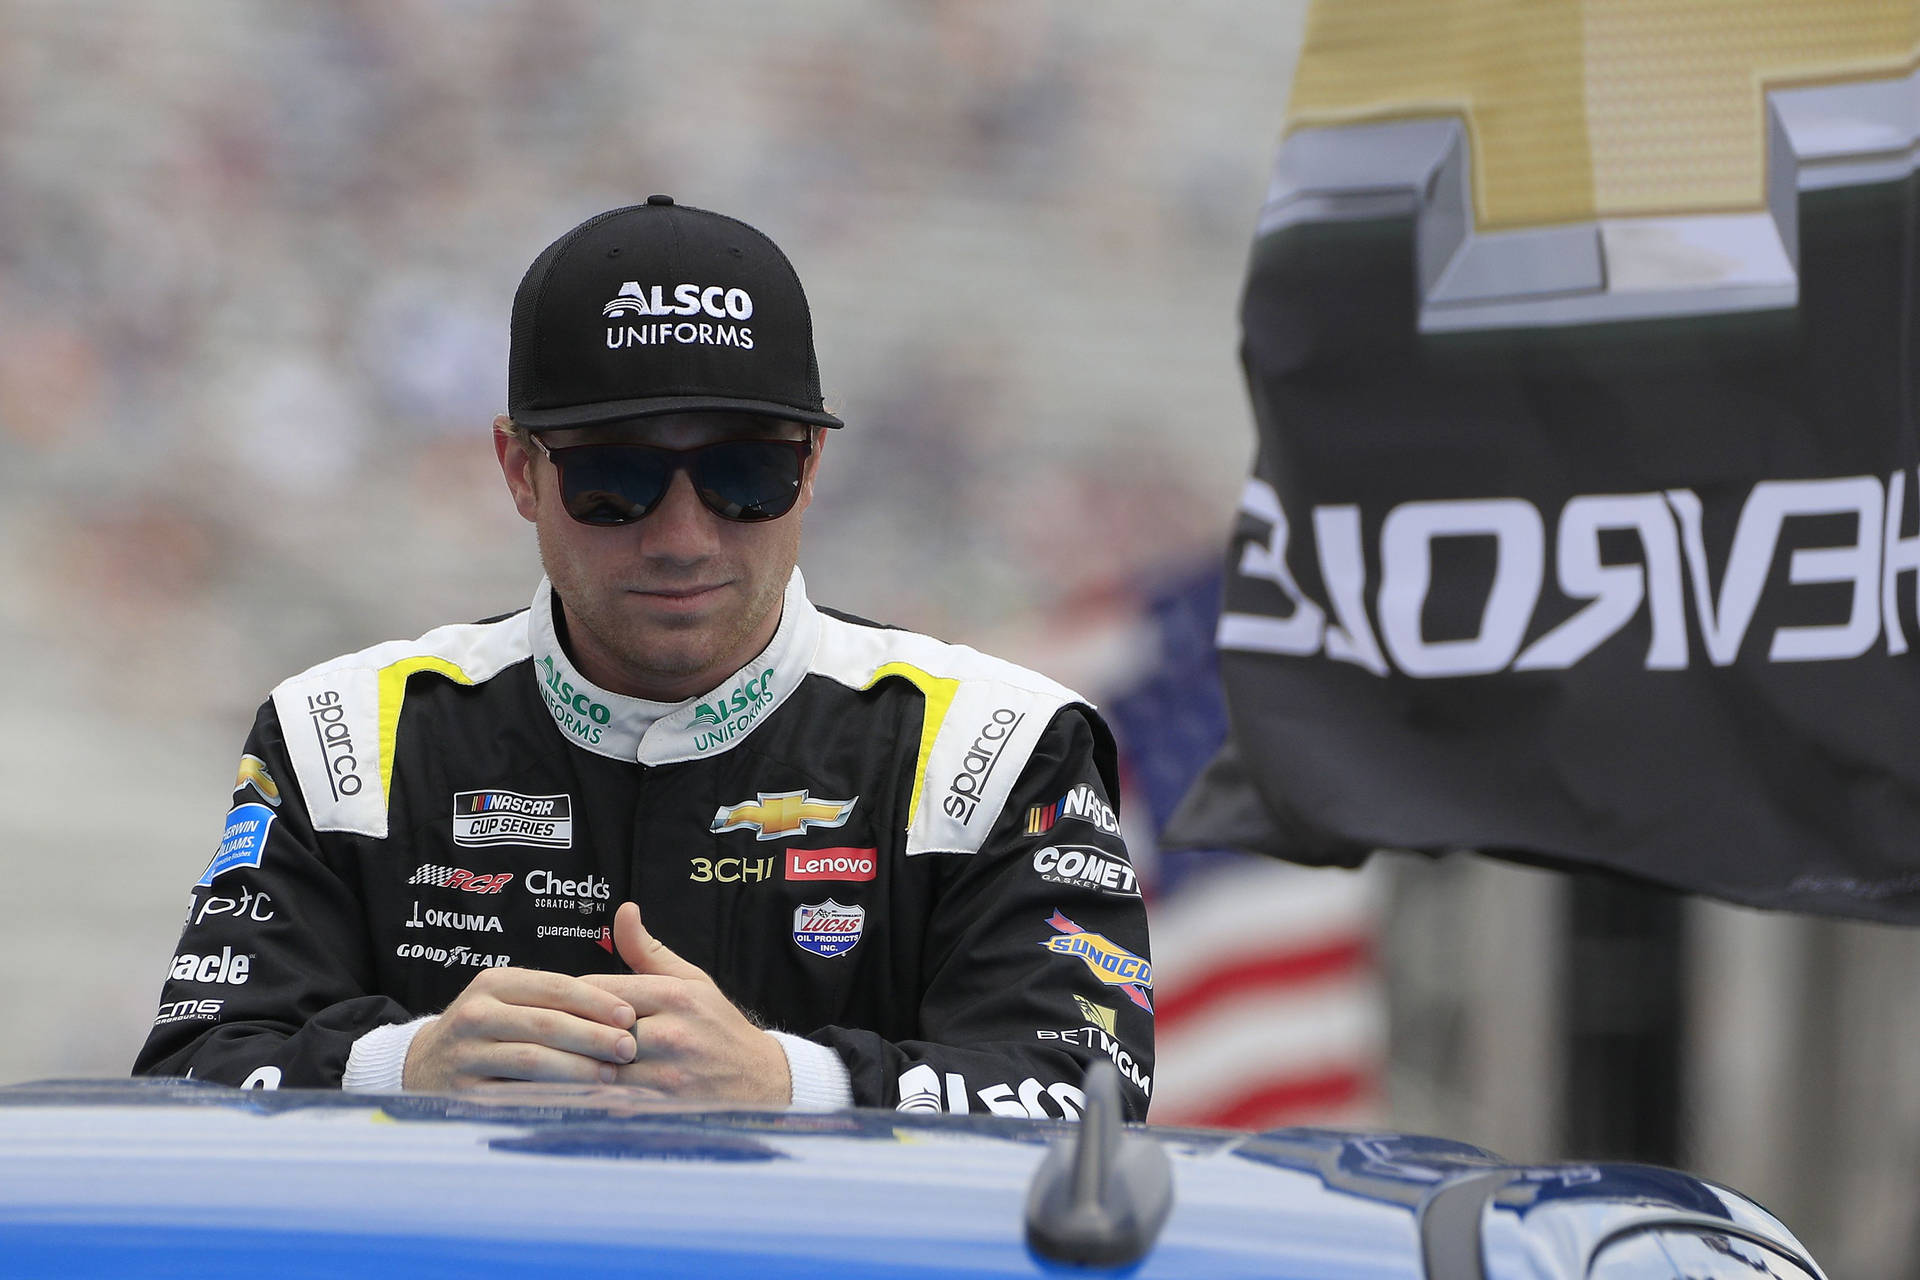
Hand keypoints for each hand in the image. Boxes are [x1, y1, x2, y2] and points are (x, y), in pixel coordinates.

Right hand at [403, 966, 639, 1090]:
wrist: (423, 1064)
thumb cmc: (488, 1028)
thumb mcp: (510, 999)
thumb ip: (556, 999)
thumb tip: (622, 1013)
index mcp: (495, 983)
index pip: (555, 987)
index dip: (596, 1002)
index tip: (629, 1017)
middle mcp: (477, 1014)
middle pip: (547, 1023)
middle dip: (593, 1037)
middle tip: (628, 1049)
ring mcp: (466, 1053)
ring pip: (532, 1059)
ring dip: (577, 1068)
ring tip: (610, 1076)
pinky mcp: (463, 1090)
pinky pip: (514, 1094)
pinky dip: (550, 1096)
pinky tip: (578, 1099)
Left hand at [581, 902, 791, 1104]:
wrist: (759, 1080)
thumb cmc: (718, 1027)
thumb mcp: (691, 980)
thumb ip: (648, 950)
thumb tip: (624, 911)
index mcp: (674, 995)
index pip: (597, 989)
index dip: (574, 997)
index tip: (568, 1004)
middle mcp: (670, 1032)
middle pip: (592, 1027)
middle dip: (571, 1030)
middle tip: (557, 1033)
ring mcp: (666, 1073)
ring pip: (596, 1065)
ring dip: (578, 1064)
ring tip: (565, 1060)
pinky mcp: (661, 1104)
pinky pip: (609, 1097)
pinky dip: (591, 1091)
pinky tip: (585, 1086)